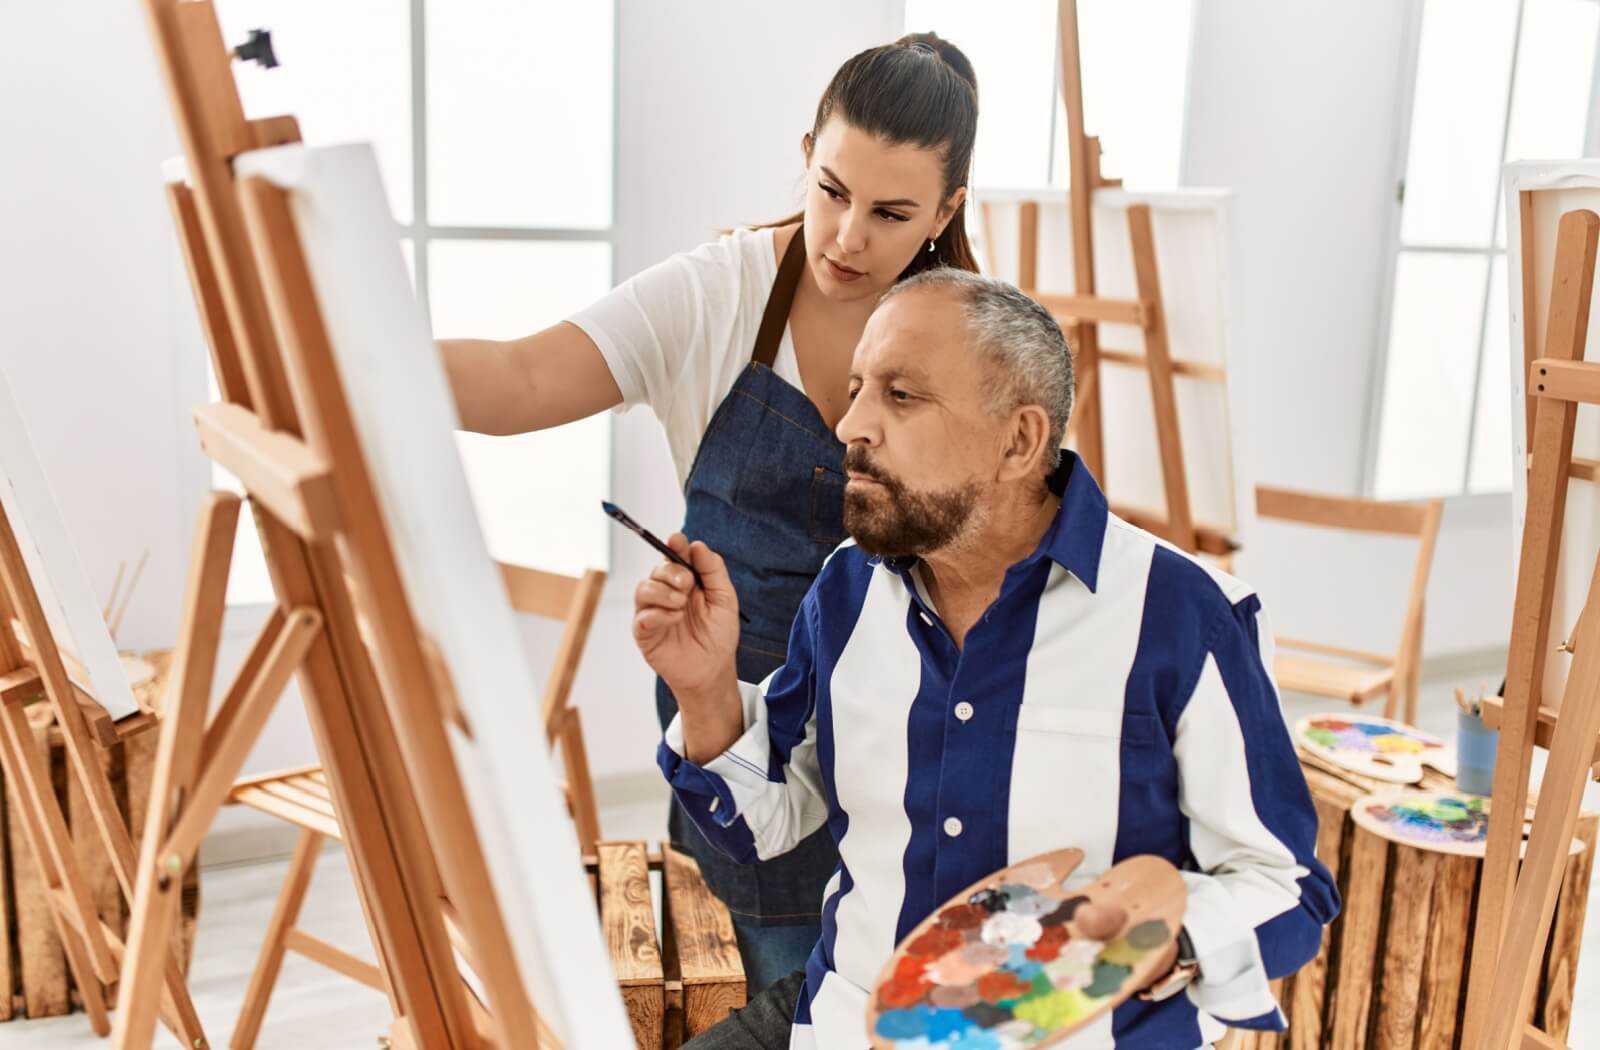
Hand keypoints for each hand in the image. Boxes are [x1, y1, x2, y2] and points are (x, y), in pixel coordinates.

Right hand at [631, 534, 739, 697]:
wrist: (714, 669)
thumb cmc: (719, 634)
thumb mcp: (725, 598)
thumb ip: (713, 570)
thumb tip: (697, 545)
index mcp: (685, 581)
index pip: (674, 556)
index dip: (673, 545)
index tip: (676, 540)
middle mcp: (666, 593)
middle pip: (657, 570)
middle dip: (671, 571)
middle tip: (687, 583)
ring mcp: (653, 612)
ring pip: (643, 588)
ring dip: (662, 591)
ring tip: (681, 603)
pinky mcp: (645, 633)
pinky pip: (642, 616)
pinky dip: (658, 613)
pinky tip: (675, 618)